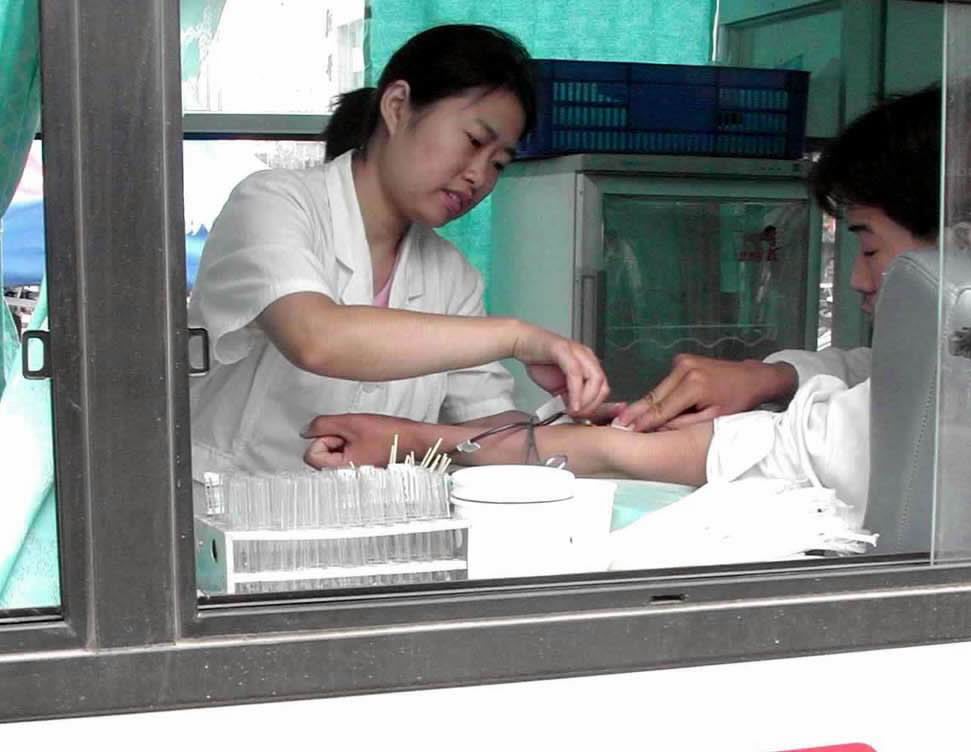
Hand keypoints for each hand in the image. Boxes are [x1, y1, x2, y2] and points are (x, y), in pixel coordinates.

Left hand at [301, 413, 417, 468]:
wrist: (413, 440)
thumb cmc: (389, 435)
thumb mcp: (350, 422)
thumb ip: (322, 424)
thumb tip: (306, 431)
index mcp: (340, 470)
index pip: (311, 454)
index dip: (324, 438)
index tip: (340, 435)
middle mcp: (345, 477)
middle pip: (320, 454)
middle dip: (333, 440)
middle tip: (353, 436)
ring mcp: (353, 474)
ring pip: (332, 454)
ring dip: (343, 442)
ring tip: (362, 438)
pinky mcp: (359, 469)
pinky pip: (344, 456)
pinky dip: (351, 446)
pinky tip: (365, 442)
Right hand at [513, 324, 608, 416]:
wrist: (523, 343)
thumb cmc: (540, 362)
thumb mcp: (558, 386)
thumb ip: (569, 398)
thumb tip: (576, 414)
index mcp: (589, 364)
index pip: (603, 388)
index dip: (595, 406)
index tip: (583, 418)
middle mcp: (587, 356)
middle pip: (602, 385)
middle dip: (592, 405)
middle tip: (579, 416)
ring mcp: (577, 352)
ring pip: (594, 379)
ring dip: (586, 401)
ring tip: (574, 411)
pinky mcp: (564, 350)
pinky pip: (575, 373)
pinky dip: (576, 392)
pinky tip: (571, 404)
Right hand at [612, 355, 797, 431]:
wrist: (752, 377)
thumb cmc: (737, 402)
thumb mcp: (713, 418)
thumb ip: (683, 424)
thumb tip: (657, 429)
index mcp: (694, 386)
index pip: (662, 408)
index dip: (643, 421)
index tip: (626, 430)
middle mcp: (685, 369)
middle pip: (654, 395)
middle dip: (636, 411)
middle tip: (616, 423)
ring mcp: (683, 361)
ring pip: (658, 388)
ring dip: (645, 403)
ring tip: (626, 418)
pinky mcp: (683, 359)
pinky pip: (666, 382)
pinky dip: (658, 395)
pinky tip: (647, 406)